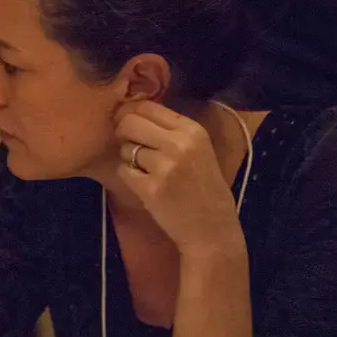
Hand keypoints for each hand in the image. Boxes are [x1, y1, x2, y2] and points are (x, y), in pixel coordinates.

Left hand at [115, 101, 243, 255]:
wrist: (212, 230)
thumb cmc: (205, 189)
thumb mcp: (199, 150)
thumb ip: (171, 131)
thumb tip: (133, 113)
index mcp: (193, 130)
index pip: (147, 106)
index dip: (131, 114)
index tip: (130, 125)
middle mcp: (178, 144)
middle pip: (129, 122)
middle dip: (124, 133)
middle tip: (131, 146)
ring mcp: (163, 167)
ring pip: (125, 148)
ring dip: (129, 159)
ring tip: (148, 172)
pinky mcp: (150, 188)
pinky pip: (123, 171)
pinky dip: (129, 177)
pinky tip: (146, 186)